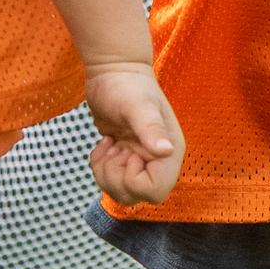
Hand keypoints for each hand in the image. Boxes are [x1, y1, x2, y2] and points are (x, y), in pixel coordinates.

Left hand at [83, 61, 185, 205]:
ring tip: (108, 144)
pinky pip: (110, 178)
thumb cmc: (127, 84)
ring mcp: (140, 160)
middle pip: (137, 196)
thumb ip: (150, 128)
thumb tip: (166, 150)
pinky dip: (100, 165)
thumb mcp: (137, 105)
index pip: (156, 190)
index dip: (135, 180)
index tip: (126, 153)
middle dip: (115, 178)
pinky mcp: (123, 157)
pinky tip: (105, 142)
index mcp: (169, 152)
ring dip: (106, 172)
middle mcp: (158, 160)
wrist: (113, 71)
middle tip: (114, 149)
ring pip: (121, 191)